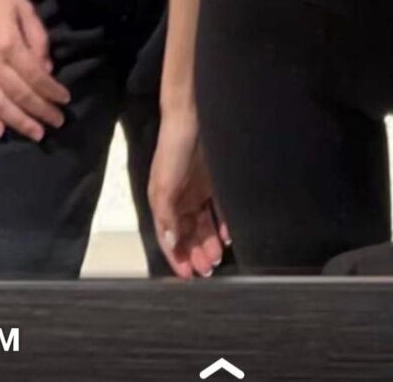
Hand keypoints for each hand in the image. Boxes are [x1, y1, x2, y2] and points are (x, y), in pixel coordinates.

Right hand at [0, 0, 71, 141]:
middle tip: (56, 123)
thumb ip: (38, 38)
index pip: (35, 76)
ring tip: (35, 133)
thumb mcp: (22, 6)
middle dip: (40, 112)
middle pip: (19, 95)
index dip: (51, 91)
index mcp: (8, 43)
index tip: (64, 101)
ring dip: (18, 122)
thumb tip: (47, 69)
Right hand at [149, 107, 230, 280]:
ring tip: (218, 258)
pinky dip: (223, 224)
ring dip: (209, 242)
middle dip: (196, 253)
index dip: (176, 257)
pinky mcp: (213, 182)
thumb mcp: (163, 185)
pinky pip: (219, 209)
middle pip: (188, 234)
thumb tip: (171, 244)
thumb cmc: (174, 149)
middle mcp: (180, 199)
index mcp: (164, 202)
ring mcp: (197, 190)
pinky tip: (229, 235)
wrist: (193, 116)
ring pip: (203, 224)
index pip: (169, 237)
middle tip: (208, 270)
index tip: (187, 276)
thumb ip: (166, 216)